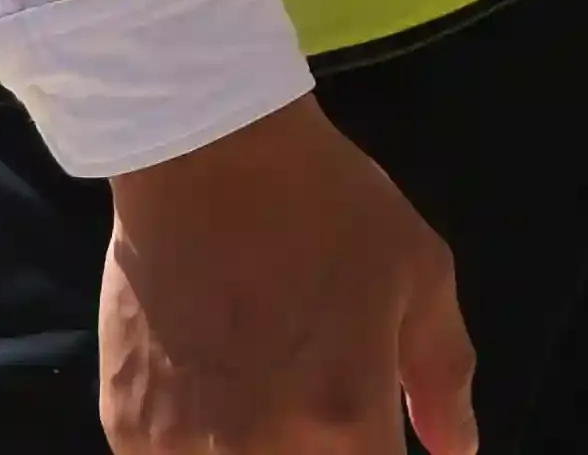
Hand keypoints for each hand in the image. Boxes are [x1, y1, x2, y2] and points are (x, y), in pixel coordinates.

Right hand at [102, 97, 475, 454]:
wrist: (207, 161)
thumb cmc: (328, 210)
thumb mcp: (420, 275)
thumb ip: (443, 376)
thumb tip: (459, 450)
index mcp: (345, 419)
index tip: (376, 431)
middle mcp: (263, 451)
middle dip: (326, 454)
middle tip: (319, 396)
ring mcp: (186, 449)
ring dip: (263, 454)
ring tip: (267, 393)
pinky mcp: (128, 432)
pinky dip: (200, 449)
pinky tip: (213, 402)